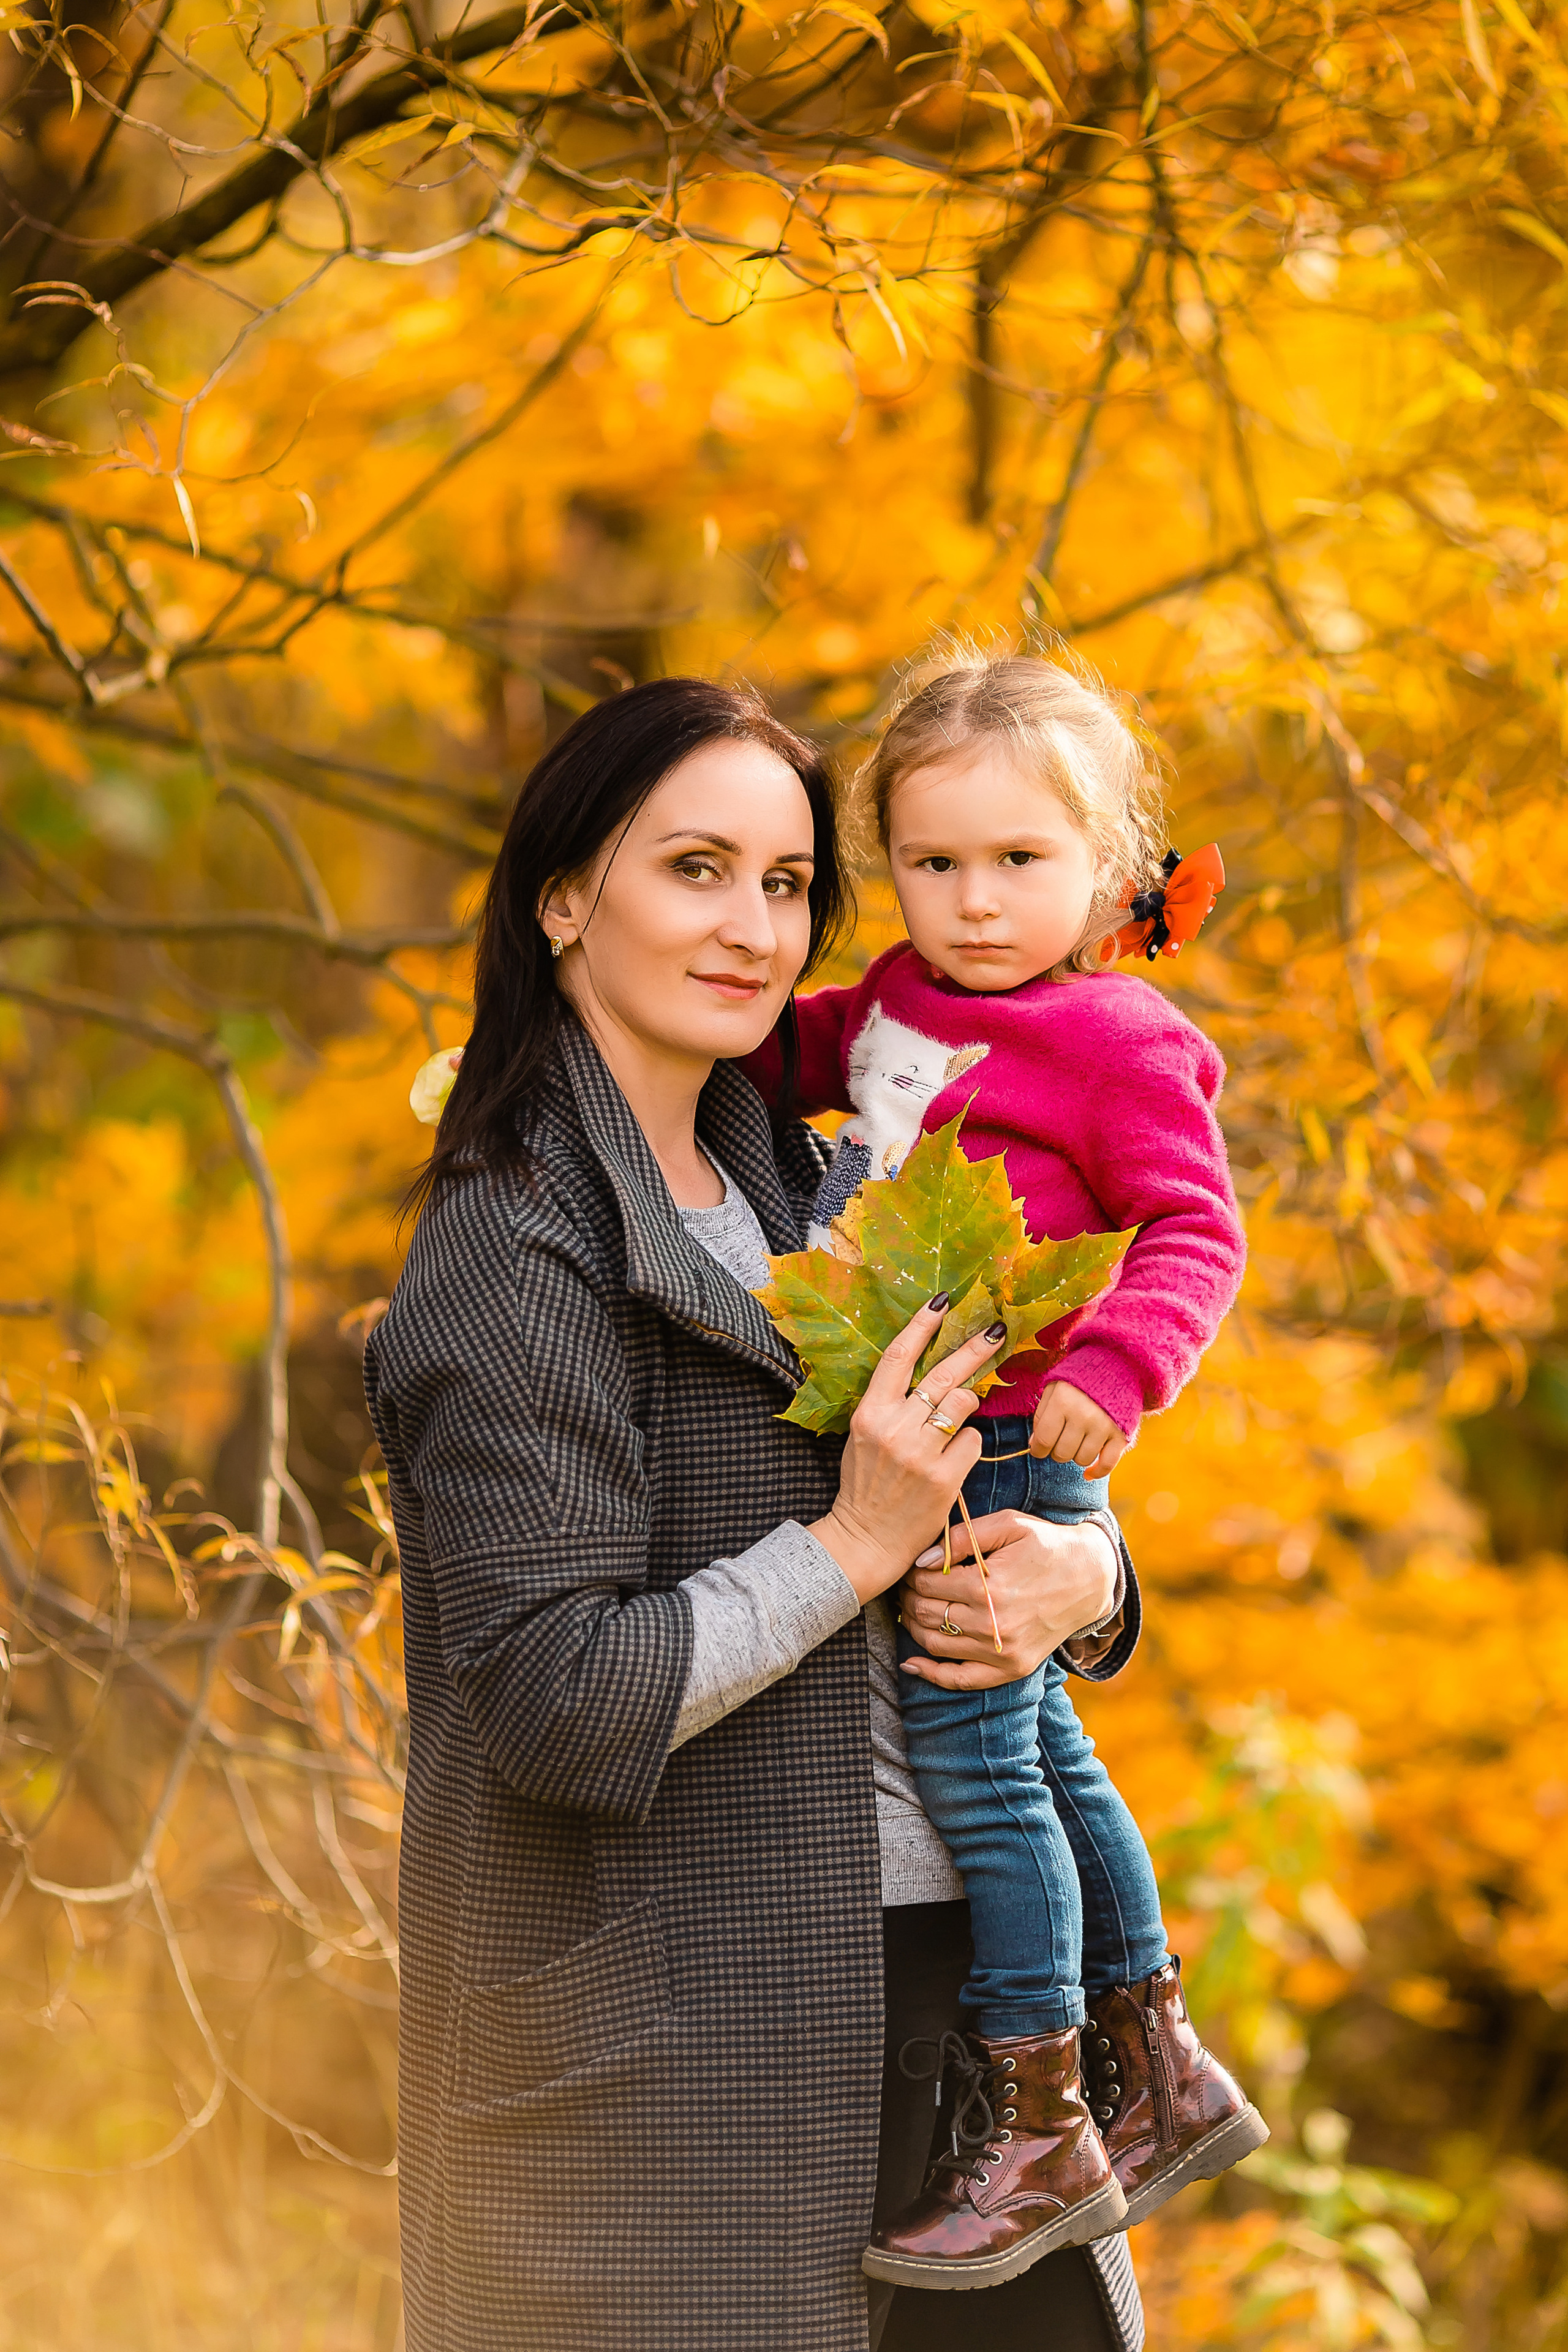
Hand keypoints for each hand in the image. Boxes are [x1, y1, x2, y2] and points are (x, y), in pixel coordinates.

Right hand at [808, 1298, 1005, 1605]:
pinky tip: (953, 1458)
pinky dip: (968, 1444)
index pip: (897, 1357)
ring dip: (968, 1405)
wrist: (866, 1538)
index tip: (943, 1301)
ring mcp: (920, 1454)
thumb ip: (890, 1404)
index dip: (922, 1325)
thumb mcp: (864, 1435)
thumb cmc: (866, 1483)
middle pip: (942, 1374)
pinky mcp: (944, 1478)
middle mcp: (894, 1428)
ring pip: (963, 1404)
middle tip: (997, 1329)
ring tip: (956, 1419)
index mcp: (869, 1414)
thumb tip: (927, 1371)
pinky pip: (972, 1441)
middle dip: (974, 1347)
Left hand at [897, 1510, 1119, 1689]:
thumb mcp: (1008, 1525)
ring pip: (934, 1645)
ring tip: (912, 1607)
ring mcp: (1003, 1652)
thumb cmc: (1046, 1544)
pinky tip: (911, 1663)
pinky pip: (960, 1681)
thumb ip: (960, 1538)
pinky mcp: (1012, 1670)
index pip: (926, 1583)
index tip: (910, 1565)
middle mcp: (994, 1624)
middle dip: (907, 1596)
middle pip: (924, 1614)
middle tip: (906, 1584)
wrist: (1091, 1578)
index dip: (910, 1573)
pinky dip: (931, 1674)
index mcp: (989, 1586)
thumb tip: (922, 1560)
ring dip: (913, 1626)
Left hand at [1030, 1380, 1126, 1472]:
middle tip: (1062, 1439)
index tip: (1039, 1448)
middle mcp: (1083, 1415)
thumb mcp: (1053, 1391)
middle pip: (1062, 1454)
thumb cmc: (1077, 1383)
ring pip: (1082, 1460)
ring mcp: (1103, 1426)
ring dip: (1077, 1454)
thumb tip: (1035, 1445)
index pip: (1043, 1440)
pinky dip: (1097, 1472)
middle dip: (1057, 1450)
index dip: (1037, 1449)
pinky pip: (1107, 1464)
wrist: (1114, 1370)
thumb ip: (1040, 1417)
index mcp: (1063, 1402)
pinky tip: (1089, 1473)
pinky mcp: (1120, 1435)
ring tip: (1079, 1440)